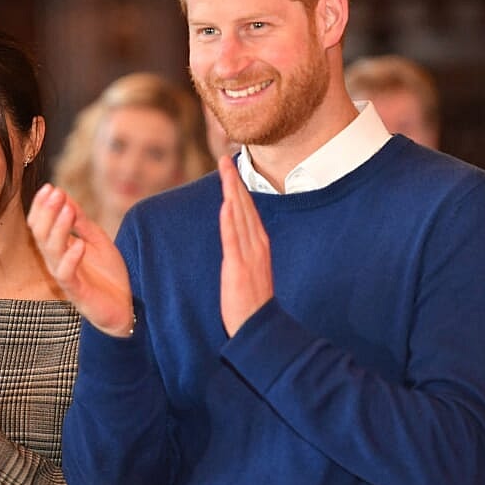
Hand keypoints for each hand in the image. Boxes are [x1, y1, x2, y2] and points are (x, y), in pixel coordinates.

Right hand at [27, 184, 133, 336]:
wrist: (125, 307)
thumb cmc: (108, 274)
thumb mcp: (96, 240)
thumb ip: (80, 222)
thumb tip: (65, 196)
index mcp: (59, 249)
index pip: (40, 225)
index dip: (42, 206)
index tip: (50, 187)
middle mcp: (56, 262)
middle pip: (41, 235)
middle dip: (47, 212)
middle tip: (55, 193)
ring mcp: (65, 277)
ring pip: (51, 251)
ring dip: (58, 229)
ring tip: (67, 210)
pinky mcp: (76, 292)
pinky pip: (66, 274)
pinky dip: (71, 259)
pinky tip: (79, 245)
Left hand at [218, 155, 272, 336]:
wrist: (259, 327)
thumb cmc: (253, 301)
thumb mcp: (252, 268)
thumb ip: (245, 249)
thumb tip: (236, 233)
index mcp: (259, 243)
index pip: (247, 209)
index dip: (239, 187)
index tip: (231, 168)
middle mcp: (256, 244)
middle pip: (244, 206)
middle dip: (234, 181)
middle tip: (225, 158)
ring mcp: (248, 255)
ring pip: (239, 216)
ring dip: (231, 192)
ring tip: (225, 171)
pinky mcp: (238, 267)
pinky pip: (233, 240)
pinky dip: (230, 221)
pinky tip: (226, 204)